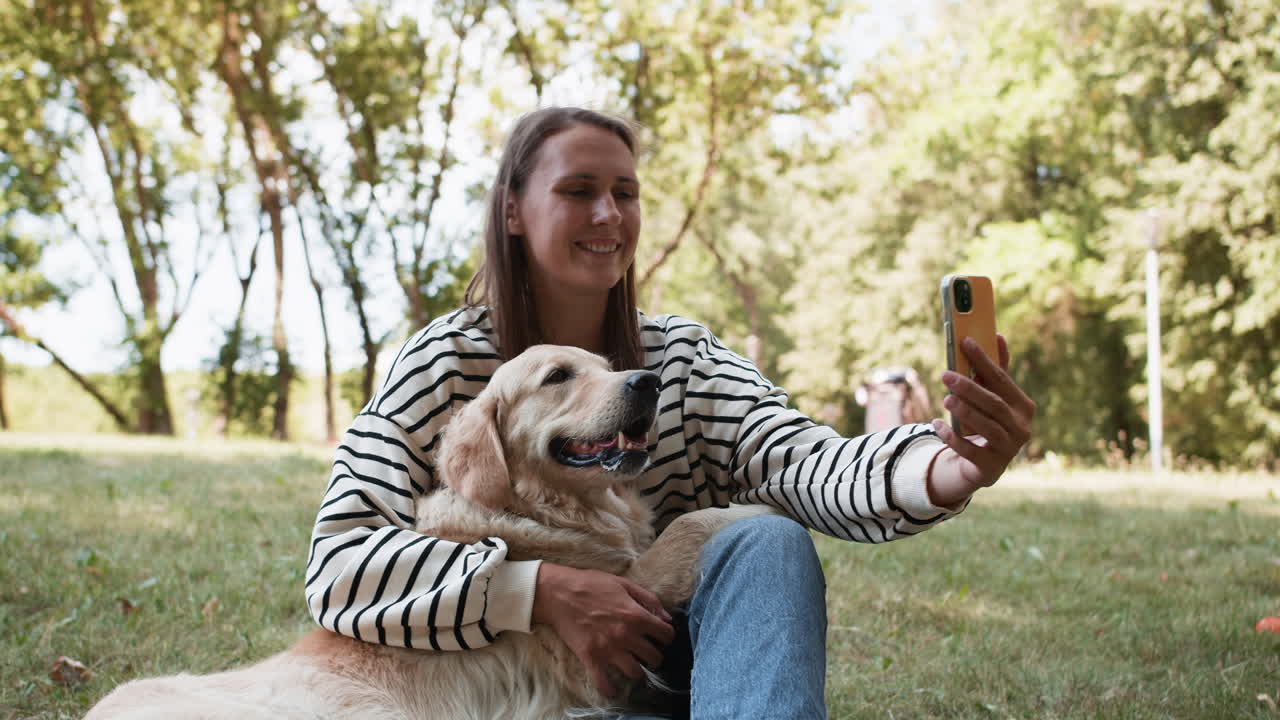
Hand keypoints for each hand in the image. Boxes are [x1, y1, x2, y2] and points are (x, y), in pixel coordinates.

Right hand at [531, 562, 673, 697]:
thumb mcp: (624, 584)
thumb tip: (667, 618)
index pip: (666, 635)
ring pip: (635, 673)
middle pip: (654, 657)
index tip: (660, 636)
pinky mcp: (591, 658)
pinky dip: (610, 689)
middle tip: (647, 652)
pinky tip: (613, 688)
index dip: (666, 636)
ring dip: (637, 671)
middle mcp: (626, 635)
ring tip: (633, 666)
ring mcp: (609, 649)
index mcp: (636, 615)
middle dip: (655, 656)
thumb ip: (649, 600)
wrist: (558, 593)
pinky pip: (604, 683)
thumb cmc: (591, 584)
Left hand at [927, 334, 1035, 506]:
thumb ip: (995, 371)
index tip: (965, 342)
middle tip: (945, 374)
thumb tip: (997, 336)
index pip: (1001, 379)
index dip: (983, 360)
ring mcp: (1008, 449)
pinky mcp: (990, 466)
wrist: (985, 464)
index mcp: (1023, 406)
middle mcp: (1021, 427)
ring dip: (965, 412)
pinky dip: (953, 437)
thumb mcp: (993, 398)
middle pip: (994, 403)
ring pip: (987, 427)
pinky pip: (970, 451)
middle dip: (969, 388)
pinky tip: (936, 424)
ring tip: (946, 399)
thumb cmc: (989, 422)